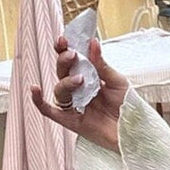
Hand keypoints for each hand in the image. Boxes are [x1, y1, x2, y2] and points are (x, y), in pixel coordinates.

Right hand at [30, 35, 128, 153]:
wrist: (134, 129)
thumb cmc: (127, 105)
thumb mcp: (118, 81)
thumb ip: (102, 64)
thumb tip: (93, 42)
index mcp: (88, 77)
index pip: (71, 61)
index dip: (64, 49)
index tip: (64, 40)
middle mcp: (78, 90)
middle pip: (62, 72)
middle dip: (64, 62)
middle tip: (72, 55)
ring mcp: (74, 105)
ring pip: (59, 90)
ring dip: (65, 82)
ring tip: (80, 80)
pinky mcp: (71, 121)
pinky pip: (49, 111)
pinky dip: (39, 101)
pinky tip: (35, 88)